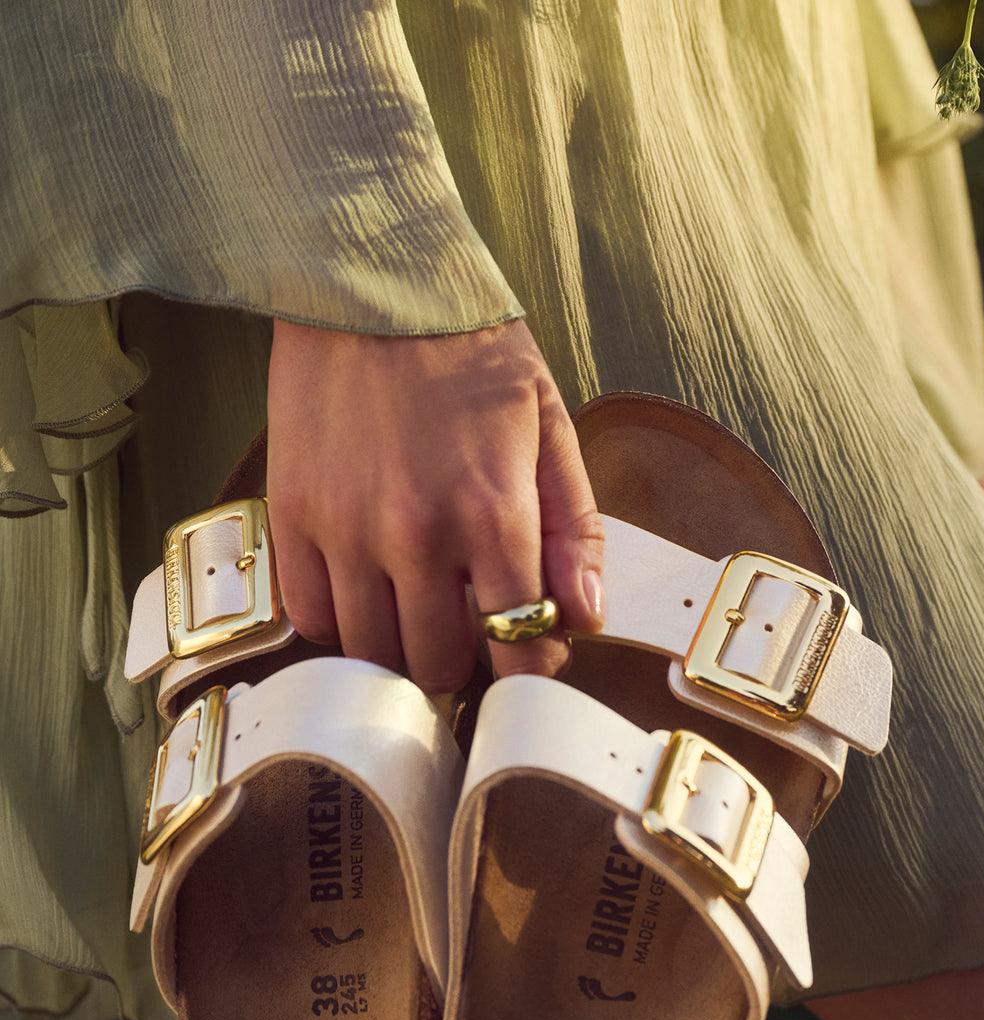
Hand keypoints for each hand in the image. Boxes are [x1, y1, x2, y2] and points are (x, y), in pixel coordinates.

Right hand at [266, 318, 604, 692]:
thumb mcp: (550, 428)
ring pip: (373, 653)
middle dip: (464, 661)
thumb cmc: (468, 351)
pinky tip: (365, 591)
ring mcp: (347, 531)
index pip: (518, 648)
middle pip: (439, 665)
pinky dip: (341, 622)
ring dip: (400, 649)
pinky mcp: (292, 517)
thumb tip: (582, 618)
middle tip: (468, 629)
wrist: (370, 280)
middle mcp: (418, 535)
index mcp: (495, 514)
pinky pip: (311, 617)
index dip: (528, 669)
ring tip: (417, 611)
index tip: (525, 654)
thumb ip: (575, 531)